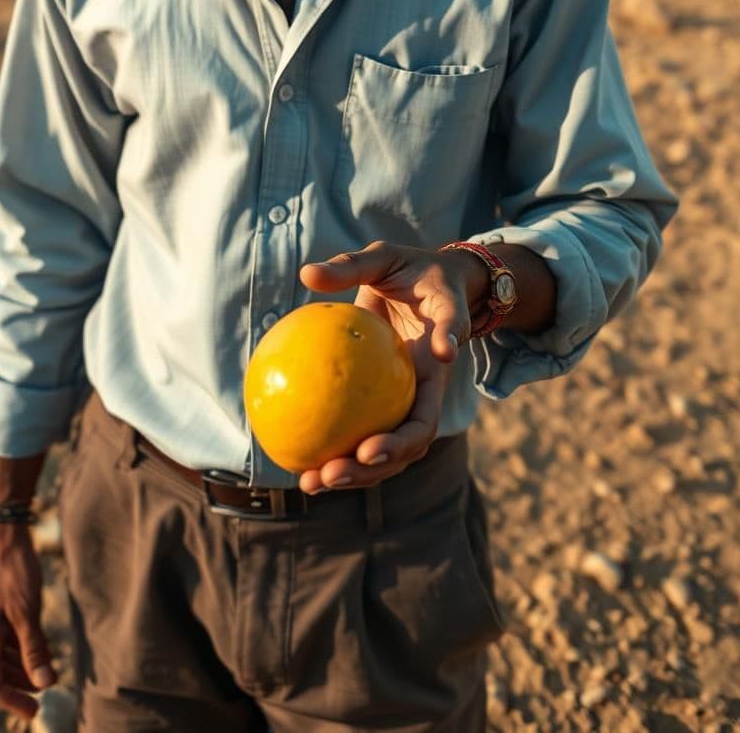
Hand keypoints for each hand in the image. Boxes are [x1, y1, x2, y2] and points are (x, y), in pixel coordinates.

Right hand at [0, 523, 57, 720]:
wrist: (3, 533)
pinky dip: (23, 645)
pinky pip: (7, 637)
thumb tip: (44, 683)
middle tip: (48, 689)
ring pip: (3, 654)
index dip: (14, 701)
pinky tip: (42, 645)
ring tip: (49, 669)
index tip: (35, 712)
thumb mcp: (26, 613)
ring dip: (24, 664)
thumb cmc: (12, 571)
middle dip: (22, 683)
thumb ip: (34, 649)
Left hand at [296, 240, 486, 495]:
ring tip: (311, 483)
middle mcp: (428, 388)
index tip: (377, 439)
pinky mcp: (391, 402)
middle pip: (411, 441)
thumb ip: (351, 266)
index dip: (408, 428)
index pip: (431, 400)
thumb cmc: (412, 266)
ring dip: (356, 472)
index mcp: (438, 357)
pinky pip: (367, 431)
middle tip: (333, 472)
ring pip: (391, 450)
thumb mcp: (385, 257)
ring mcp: (411, 399)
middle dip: (376, 465)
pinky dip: (341, 452)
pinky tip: (302, 463)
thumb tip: (306, 274)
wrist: (436, 281)